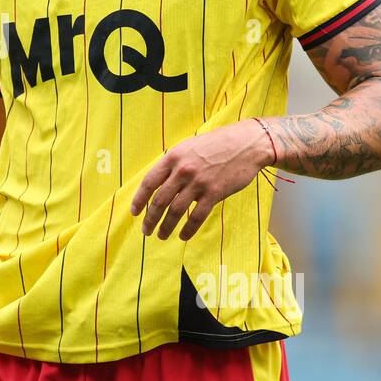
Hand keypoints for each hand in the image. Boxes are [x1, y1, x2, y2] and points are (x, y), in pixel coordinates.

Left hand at [129, 120, 272, 240]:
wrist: (246, 144)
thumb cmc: (216, 145)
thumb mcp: (188, 147)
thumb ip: (173, 164)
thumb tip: (158, 183)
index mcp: (173, 158)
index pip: (149, 182)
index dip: (139, 199)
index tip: (134, 212)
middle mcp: (183, 171)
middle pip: (159, 200)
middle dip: (150, 219)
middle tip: (146, 230)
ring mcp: (198, 182)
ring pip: (176, 211)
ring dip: (166, 227)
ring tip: (161, 235)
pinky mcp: (214, 193)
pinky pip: (197, 216)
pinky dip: (188, 229)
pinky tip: (183, 236)